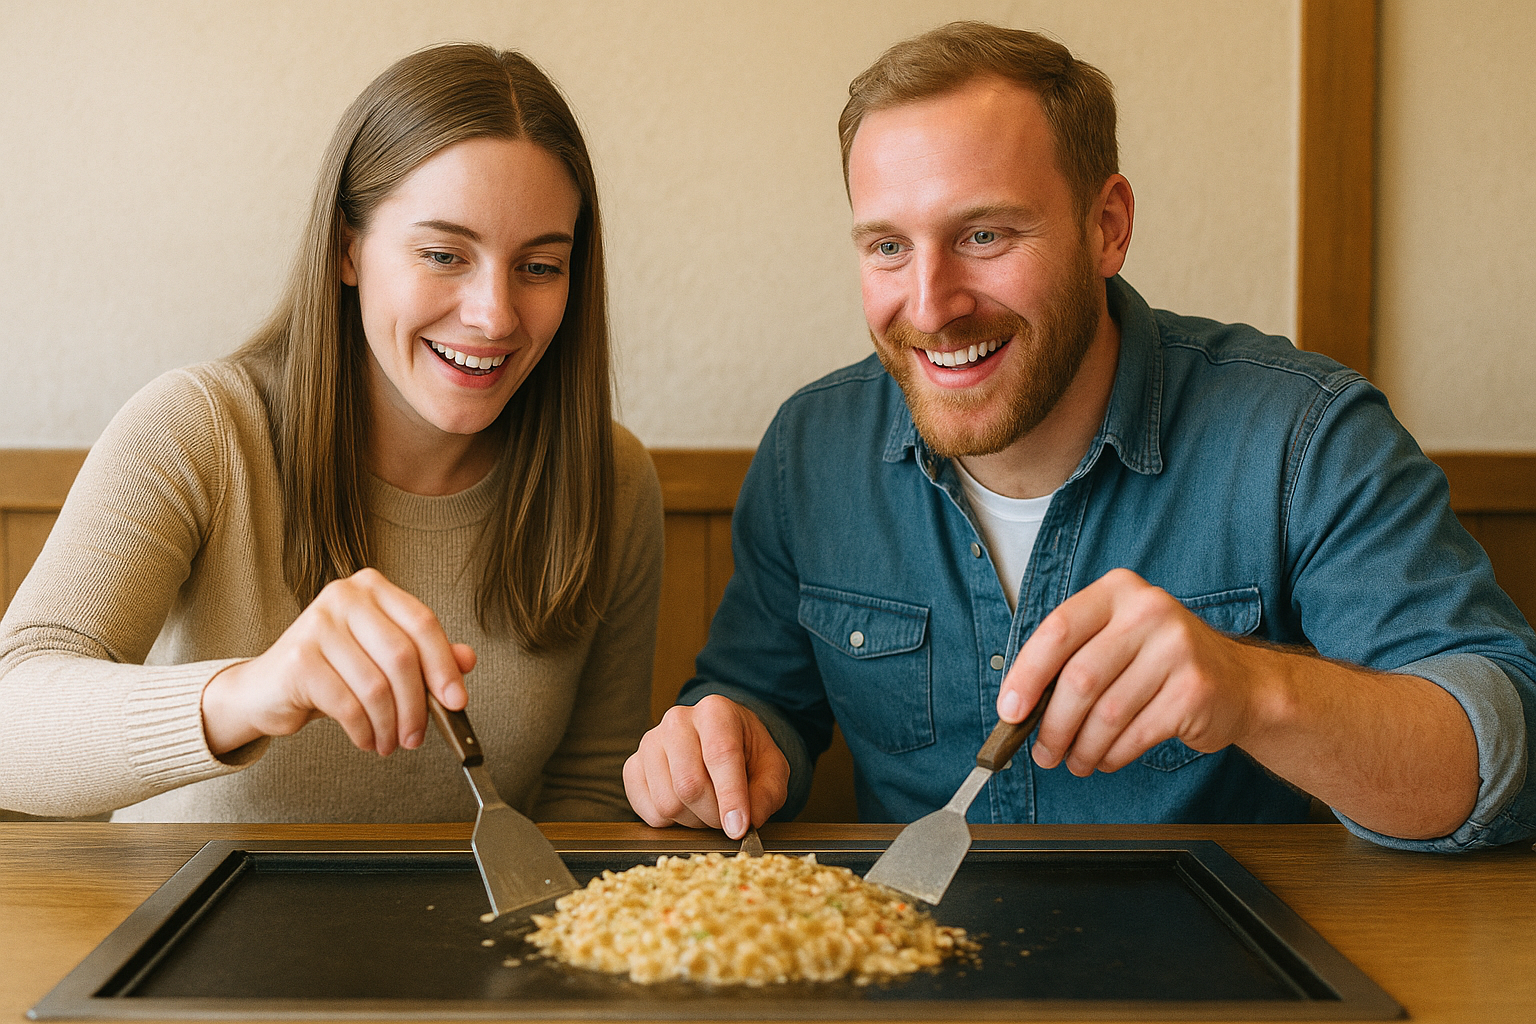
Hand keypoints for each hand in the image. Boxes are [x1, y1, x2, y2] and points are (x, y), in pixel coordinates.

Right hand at [201, 568, 475, 756]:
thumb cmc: (332, 670)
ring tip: (390, 742)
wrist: (267, 688)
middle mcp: (344, 597)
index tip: (457, 702)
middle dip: (417, 706)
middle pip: (402, 657)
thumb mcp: (382, 659)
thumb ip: (425, 656)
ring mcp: (317, 624)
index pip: (422, 623)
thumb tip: (467, 660)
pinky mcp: (298, 659)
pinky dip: (364, 731)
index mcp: (372, 588)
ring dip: (390, 725)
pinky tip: (366, 739)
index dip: (444, 666)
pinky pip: (348, 705)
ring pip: (376, 686)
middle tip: (418, 736)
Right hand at [624, 694, 789, 837]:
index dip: (730, 796)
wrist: (721, 741)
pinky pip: (649, 811)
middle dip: (713, 814)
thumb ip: (766, 795)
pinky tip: (686, 806)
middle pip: (689, 784)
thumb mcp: (772, 770)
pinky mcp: (633, 766)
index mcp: (715, 711)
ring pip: (668, 802)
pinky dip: (672, 822)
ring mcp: (650, 742)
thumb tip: (746, 822)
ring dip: (694, 820)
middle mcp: (677, 720)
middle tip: (729, 820)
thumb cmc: (748, 754)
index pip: (720, 755)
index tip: (738, 828)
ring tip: (708, 807)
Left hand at [998, 568, 1267, 775]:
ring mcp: (1176, 648)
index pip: (1058, 630)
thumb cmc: (1160, 663)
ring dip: (1082, 747)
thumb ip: (1071, 659)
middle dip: (1052, 725)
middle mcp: (1148, 610)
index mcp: (1117, 591)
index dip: (1026, 675)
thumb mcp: (1117, 639)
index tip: (1009, 712)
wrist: (1240, 683)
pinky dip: (1112, 755)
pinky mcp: (1194, 689)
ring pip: (1106, 713)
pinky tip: (1106, 758)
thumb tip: (1018, 706)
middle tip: (1043, 752)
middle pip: (1079, 678)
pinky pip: (1135, 734)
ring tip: (1075, 760)